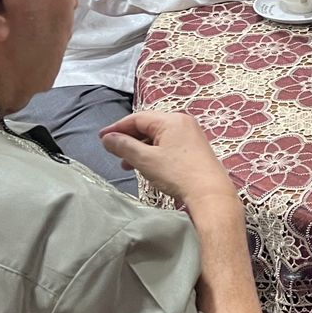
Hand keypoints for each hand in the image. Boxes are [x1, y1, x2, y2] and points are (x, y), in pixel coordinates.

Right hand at [100, 111, 234, 207]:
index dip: (117, 128)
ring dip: (140, 149)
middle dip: (128, 139)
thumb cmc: (178, 174)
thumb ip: (124, 146)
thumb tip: (107, 138)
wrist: (210, 194)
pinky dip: (153, 153)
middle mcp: (182, 123)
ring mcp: (190, 135)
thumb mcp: (145, 160)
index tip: (101, 138)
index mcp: (171, 120)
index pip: (137, 118)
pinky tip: (145, 166)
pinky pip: (167, 145)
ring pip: (157, 137)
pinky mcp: (194, 149)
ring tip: (126, 164)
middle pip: (148, 126)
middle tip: (113, 152)